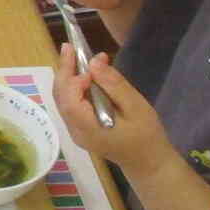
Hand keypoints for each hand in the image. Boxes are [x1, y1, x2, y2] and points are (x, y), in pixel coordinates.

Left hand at [52, 45, 168, 173]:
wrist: (148, 162)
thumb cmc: (146, 135)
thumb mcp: (136, 108)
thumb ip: (114, 85)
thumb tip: (94, 63)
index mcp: (88, 129)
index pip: (69, 100)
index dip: (74, 78)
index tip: (89, 63)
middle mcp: (75, 131)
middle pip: (61, 97)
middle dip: (64, 71)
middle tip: (69, 46)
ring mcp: (75, 131)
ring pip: (62, 99)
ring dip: (67, 76)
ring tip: (74, 54)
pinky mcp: (79, 128)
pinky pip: (70, 103)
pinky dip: (73, 86)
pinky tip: (83, 73)